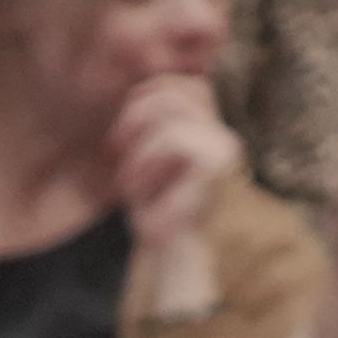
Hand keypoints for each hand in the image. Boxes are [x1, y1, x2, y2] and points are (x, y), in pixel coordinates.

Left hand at [114, 70, 244, 262]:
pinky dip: (144, 161)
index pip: (188, 85)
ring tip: (129, 179)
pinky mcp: (215, 162)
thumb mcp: (144, 161)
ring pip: (171, 112)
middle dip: (137, 113)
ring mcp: (223, 147)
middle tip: (115, 148)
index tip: (121, 132)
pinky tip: (138, 190)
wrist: (170, 253)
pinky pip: (172, 138)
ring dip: (138, 145)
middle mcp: (222, 135)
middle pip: (178, 90)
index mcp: (210, 132)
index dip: (151, 92)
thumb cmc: (155, 211)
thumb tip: (134, 94)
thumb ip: (147, 126)